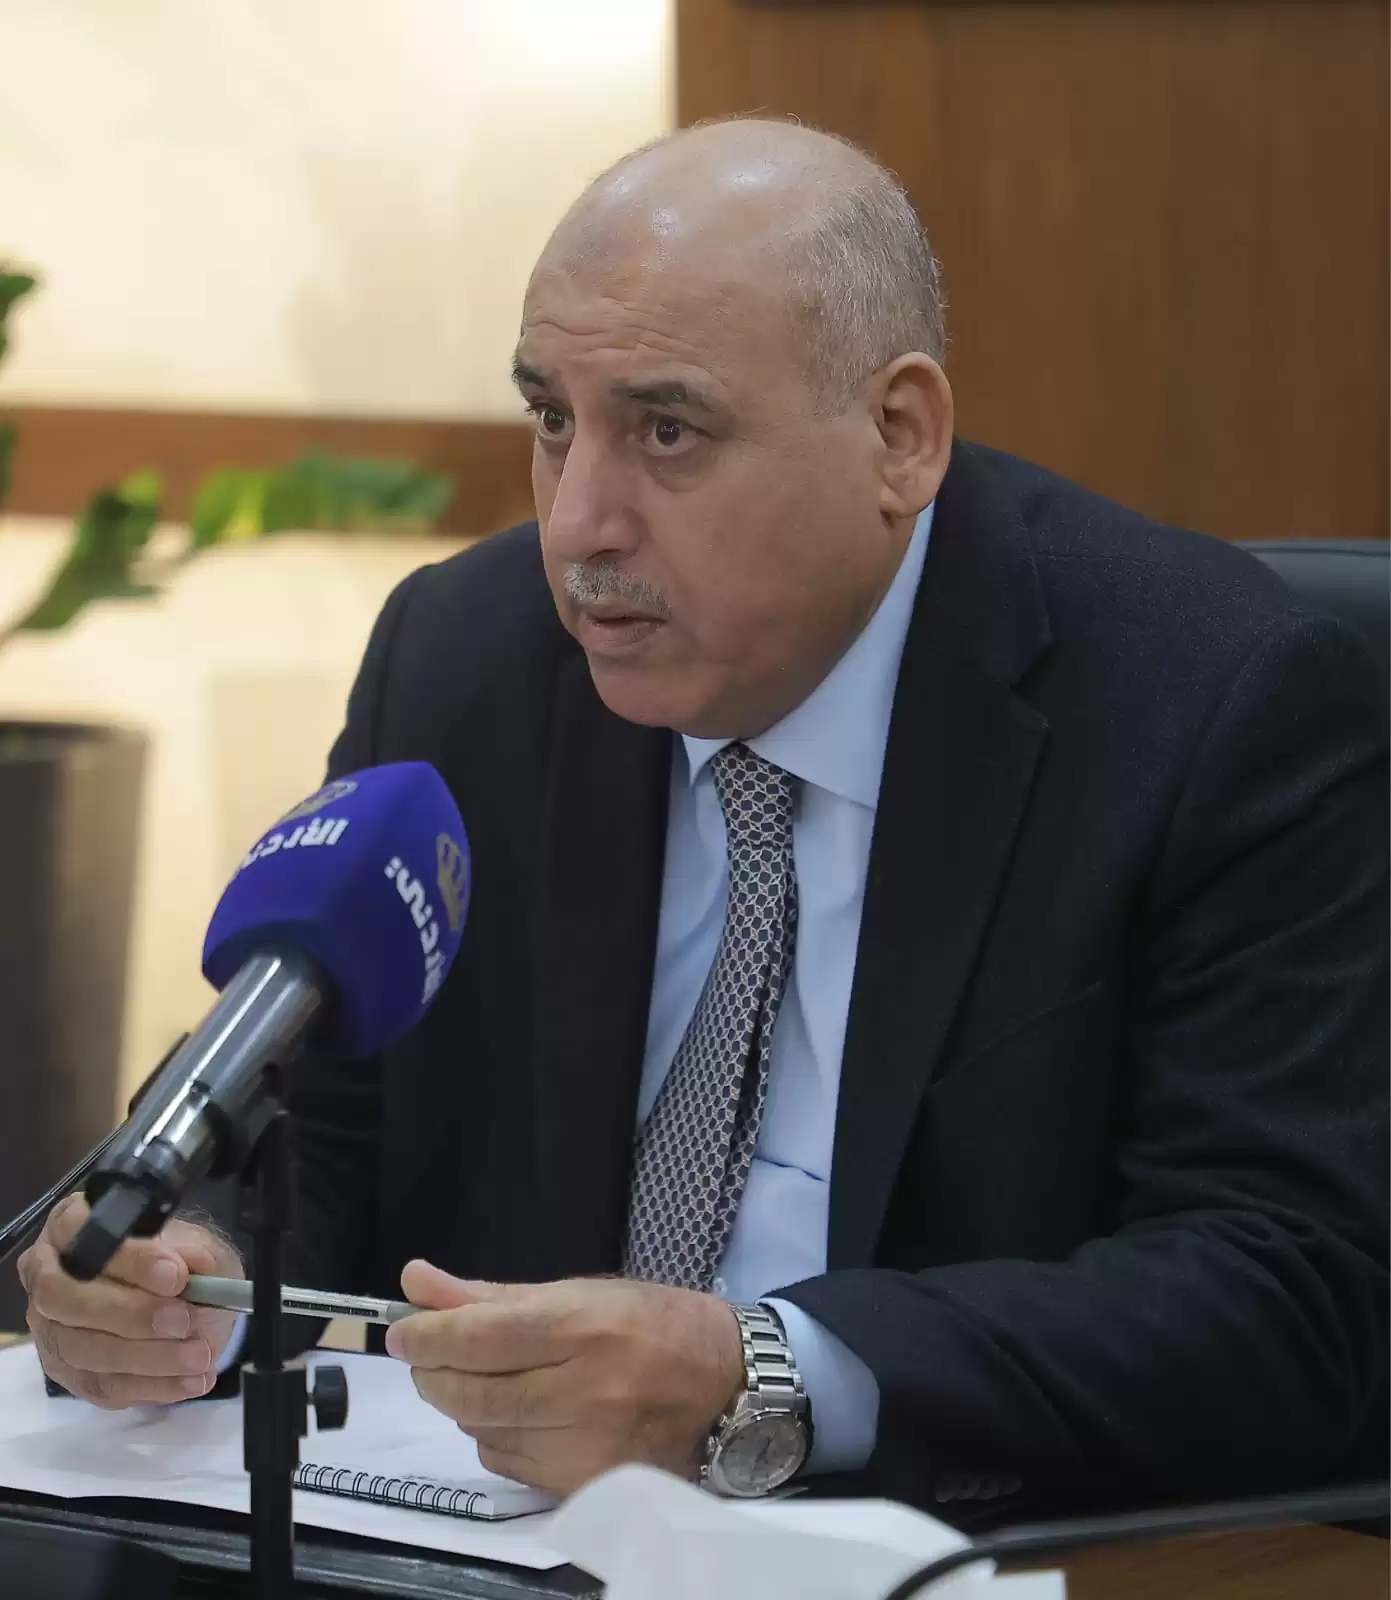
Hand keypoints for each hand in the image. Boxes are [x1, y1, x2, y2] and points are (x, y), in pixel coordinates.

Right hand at [18, 1193, 244, 1408]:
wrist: (181, 1299)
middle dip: (130, 1314)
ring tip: (199, 1356)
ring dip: (148, 1357)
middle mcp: (47, 1275)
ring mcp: (50, 1328)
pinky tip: (190, 1381)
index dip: (128, 1259)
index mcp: (71, 1225)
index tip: (176, 1276)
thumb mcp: (193, 1244)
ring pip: (84, 1349)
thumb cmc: (176, 1259)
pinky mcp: (66, 1372)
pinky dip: (151, 1386)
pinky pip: (102, 1387)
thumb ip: (191, 1251)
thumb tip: (192, 1264)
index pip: (80, 1234)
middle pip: (66, 1298)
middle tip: (185, 1321)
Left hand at [385, 1262, 744, 1494]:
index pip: (482, 1336)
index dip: (429, 1334)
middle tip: (424, 1356)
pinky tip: (513, 1413)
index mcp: (585, 1326)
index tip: (401, 1330)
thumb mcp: (582, 1292)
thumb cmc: (655, 1323)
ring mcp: (586, 1443)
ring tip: (477, 1378)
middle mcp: (585, 1389)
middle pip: (474, 1391)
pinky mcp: (587, 1483)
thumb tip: (416, 1281)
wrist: (728, 1385)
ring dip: (463, 1405)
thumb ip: (493, 1295)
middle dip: (434, 1373)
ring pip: (485, 1430)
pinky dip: (494, 1436)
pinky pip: (510, 1462)